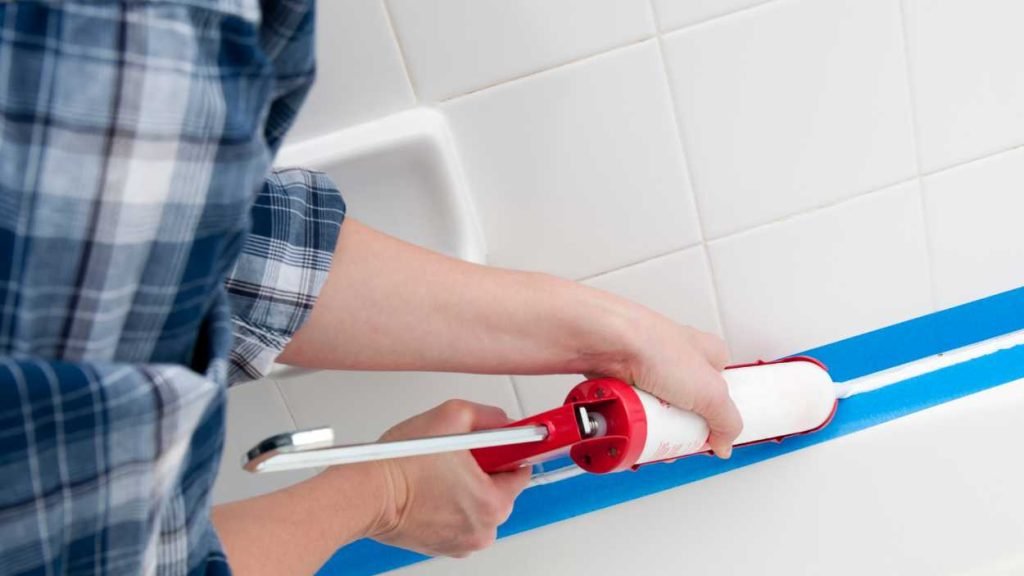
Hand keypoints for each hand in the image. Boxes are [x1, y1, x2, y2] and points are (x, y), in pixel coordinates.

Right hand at [366, 400, 530, 556]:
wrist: (366, 494)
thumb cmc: (401, 464)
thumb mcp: (452, 416)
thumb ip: (487, 415)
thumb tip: (501, 420)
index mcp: (494, 503)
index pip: (520, 471)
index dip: (507, 451)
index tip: (496, 444)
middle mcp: (482, 529)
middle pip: (499, 489)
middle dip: (483, 470)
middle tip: (457, 455)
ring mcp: (462, 542)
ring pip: (477, 505)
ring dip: (465, 488)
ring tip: (439, 472)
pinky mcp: (442, 547)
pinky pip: (458, 520)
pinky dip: (449, 505)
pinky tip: (430, 490)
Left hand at [591, 308, 741, 458]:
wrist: (605, 343)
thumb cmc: (654, 347)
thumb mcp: (710, 393)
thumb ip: (726, 421)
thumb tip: (725, 443)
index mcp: (707, 353)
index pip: (722, 388)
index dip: (718, 414)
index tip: (712, 437)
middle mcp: (677, 358)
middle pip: (687, 404)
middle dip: (681, 427)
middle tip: (678, 439)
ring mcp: (647, 368)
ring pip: (656, 409)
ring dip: (654, 427)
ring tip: (651, 434)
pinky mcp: (622, 378)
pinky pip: (631, 409)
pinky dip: (631, 421)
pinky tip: (630, 426)